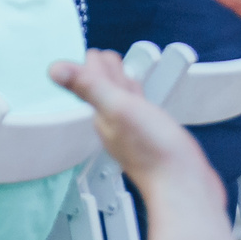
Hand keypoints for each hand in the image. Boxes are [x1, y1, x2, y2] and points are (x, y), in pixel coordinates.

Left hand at [50, 48, 211, 193]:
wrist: (185, 188)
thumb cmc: (155, 153)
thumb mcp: (119, 108)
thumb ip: (89, 86)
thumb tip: (55, 69)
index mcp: (104, 114)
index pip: (94, 81)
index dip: (94, 63)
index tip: (93, 52)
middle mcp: (116, 124)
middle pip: (107, 90)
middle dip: (105, 72)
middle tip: (104, 57)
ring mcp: (135, 134)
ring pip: (125, 102)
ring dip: (123, 85)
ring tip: (123, 74)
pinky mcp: (155, 141)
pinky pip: (143, 115)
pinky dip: (141, 102)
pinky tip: (146, 105)